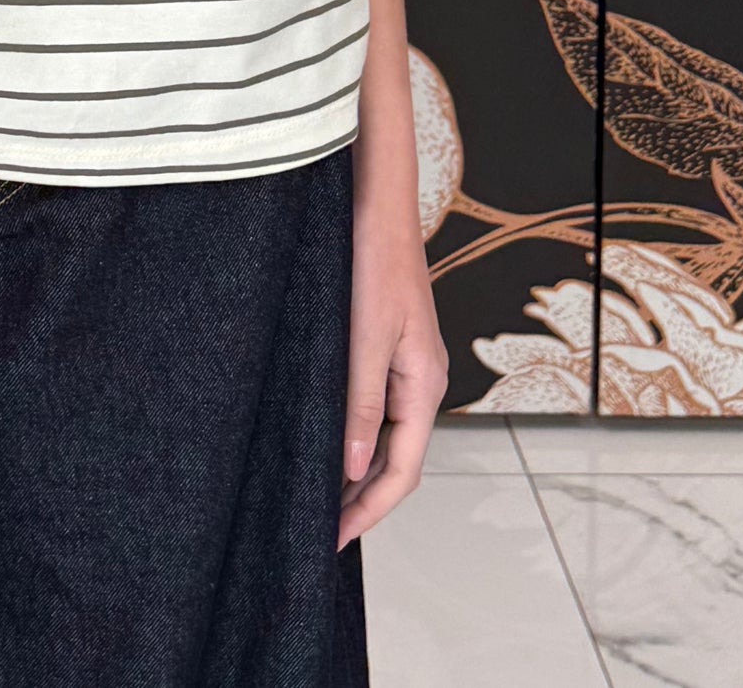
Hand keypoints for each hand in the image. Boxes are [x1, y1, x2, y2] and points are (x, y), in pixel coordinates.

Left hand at [338, 195, 448, 548]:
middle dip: (362, 499)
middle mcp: (422, 381)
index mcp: (424, 386)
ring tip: (318, 497)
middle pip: (398, 461)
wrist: (376, 204)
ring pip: (387, 436)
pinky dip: (355, 433)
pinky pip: (377, 407)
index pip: (402, 472)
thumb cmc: (372, 262)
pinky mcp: (390, 347)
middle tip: (318, 529)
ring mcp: (408, 365)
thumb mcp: (363, 338)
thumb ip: (361, 403)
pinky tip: (327, 439)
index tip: (332, 539)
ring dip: (358, 469)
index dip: (368, 510)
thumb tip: (355, 466)